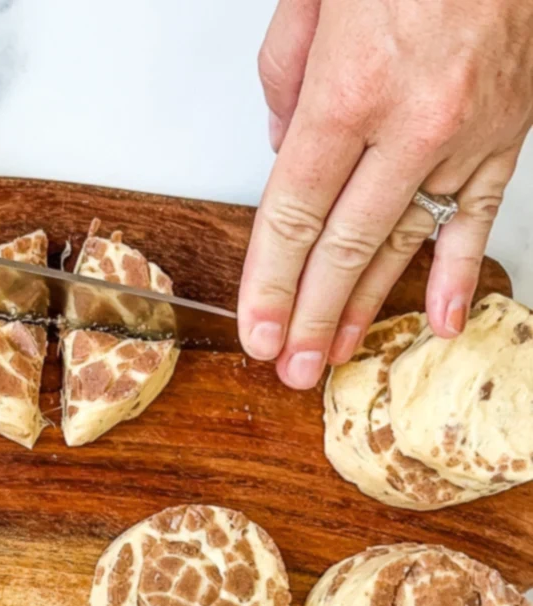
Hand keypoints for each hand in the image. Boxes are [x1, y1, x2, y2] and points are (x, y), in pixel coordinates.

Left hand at [240, 0, 532, 388]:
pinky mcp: (505, 134)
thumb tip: (282, 151)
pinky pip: (477, 219)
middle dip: (310, 315)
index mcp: (351, 91)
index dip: (270, 283)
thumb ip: (286, 82)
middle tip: (290, 367)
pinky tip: (436, 322)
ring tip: (334, 354)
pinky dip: (455, 275)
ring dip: (364, 307)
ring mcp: (465, 135)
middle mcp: (412, 122)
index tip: (257, 330)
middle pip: (345, 246)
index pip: (294, 215)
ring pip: (404, 243)